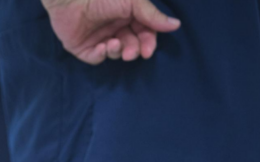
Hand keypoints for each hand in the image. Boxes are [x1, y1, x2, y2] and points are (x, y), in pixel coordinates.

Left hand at [42, 0, 179, 63]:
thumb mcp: (133, 2)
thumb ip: (152, 16)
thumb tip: (176, 25)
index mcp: (128, 16)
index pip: (144, 33)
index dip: (148, 43)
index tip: (148, 51)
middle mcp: (115, 28)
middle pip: (131, 45)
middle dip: (133, 51)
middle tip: (131, 53)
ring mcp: (99, 38)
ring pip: (115, 53)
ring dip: (118, 51)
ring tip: (114, 44)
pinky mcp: (83, 48)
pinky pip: (96, 58)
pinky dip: (102, 55)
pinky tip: (103, 47)